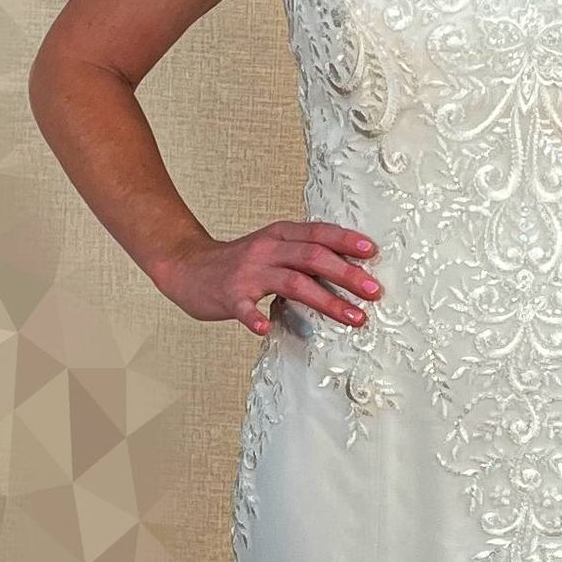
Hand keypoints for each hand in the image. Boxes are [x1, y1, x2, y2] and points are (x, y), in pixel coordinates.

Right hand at [149, 220, 380, 337]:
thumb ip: (303, 254)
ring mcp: (248, 273)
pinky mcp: (229, 296)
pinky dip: (254, 318)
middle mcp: (266, 250)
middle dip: (347, 274)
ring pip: (292, 283)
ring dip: (326, 301)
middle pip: (312, 257)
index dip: (345, 241)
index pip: (318, 233)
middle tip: (373, 291)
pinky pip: (244, 309)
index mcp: (279, 235)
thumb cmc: (239, 262)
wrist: (187, 266)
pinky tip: (264, 328)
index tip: (372, 251)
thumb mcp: (273, 248)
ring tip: (353, 317)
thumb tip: (348, 264)